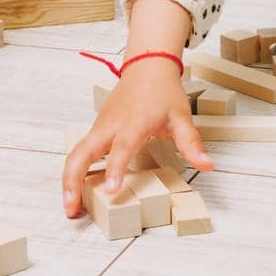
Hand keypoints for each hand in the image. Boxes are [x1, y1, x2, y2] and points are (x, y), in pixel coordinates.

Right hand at [60, 55, 214, 217]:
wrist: (146, 68)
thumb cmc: (163, 92)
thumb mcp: (181, 117)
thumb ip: (191, 144)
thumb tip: (207, 166)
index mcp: (133, 123)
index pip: (122, 148)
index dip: (116, 169)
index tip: (111, 190)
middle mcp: (111, 126)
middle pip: (83, 152)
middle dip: (73, 180)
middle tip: (71, 208)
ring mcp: (100, 128)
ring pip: (76, 153)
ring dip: (69, 179)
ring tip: (70, 206)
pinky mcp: (96, 130)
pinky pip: (80, 151)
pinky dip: (74, 170)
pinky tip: (75, 191)